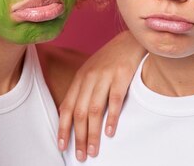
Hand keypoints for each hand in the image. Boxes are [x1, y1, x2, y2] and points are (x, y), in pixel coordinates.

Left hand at [57, 30, 145, 160]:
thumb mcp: (92, 72)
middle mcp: (89, 77)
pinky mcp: (121, 75)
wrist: (131, 39)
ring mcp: (105, 76)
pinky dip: (111, 117)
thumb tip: (70, 114)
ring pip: (94, 109)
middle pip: (79, 112)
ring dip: (92, 133)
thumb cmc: (111, 59)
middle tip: (81, 156)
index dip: (63, 128)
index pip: (67, 107)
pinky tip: (110, 132)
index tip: (62, 146)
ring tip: (93, 150)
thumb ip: (82, 90)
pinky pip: (114, 100)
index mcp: (80, 78)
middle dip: (78, 137)